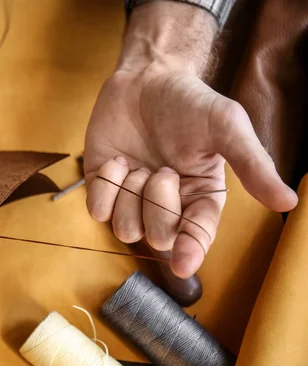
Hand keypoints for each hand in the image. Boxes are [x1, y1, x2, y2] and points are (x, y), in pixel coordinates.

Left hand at [84, 2, 297, 277]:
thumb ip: (252, 164)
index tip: (182, 264)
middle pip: (157, 237)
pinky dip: (105, 187)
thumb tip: (288, 202)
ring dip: (130, 194)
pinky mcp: (104, 189)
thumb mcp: (226, 127)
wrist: (146, 79)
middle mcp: (166, 207)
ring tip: (137, 164)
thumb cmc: (190, 103)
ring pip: (125, 229)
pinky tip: (116, 161)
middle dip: (157, 203)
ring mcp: (132, 200)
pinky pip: (97, 211)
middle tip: (162, 169)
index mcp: (200, 198)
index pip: (197, 237)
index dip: (190, 252)